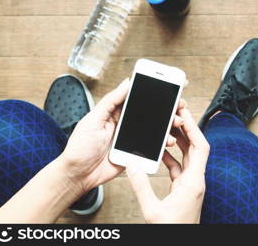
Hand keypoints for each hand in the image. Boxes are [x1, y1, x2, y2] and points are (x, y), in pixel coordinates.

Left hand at [58, 78, 181, 195]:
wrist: (78, 174)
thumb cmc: (80, 147)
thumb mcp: (93, 119)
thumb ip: (111, 101)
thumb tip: (126, 83)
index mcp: (115, 112)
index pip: (136, 98)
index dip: (151, 92)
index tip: (166, 85)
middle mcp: (125, 123)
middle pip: (149, 113)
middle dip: (165, 109)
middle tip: (178, 105)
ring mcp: (131, 138)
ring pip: (153, 129)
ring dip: (166, 125)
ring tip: (176, 122)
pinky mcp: (134, 152)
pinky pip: (151, 146)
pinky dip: (162, 143)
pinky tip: (168, 140)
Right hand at [127, 100, 209, 222]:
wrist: (181, 242)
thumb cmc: (173, 230)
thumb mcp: (152, 210)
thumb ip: (141, 187)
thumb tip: (133, 166)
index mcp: (194, 182)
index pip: (200, 147)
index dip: (194, 129)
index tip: (185, 115)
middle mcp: (196, 180)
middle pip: (196, 147)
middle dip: (188, 129)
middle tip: (177, 114)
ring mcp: (191, 184)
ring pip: (189, 156)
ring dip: (181, 141)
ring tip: (169, 127)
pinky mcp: (185, 188)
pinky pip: (180, 166)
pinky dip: (172, 156)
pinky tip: (161, 150)